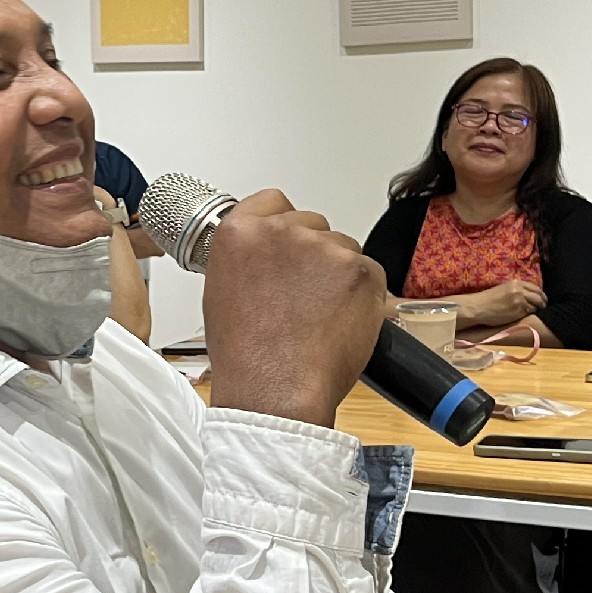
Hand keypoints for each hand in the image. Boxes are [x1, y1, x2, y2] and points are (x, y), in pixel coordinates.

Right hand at [204, 190, 389, 428]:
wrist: (275, 391)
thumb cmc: (246, 355)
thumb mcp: (221, 293)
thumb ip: (247, 259)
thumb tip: (265, 256)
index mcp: (241, 233)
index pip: (272, 201)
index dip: (283, 224)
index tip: (287, 245)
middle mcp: (281, 230)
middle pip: (312, 224)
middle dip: (313, 254)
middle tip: (304, 296)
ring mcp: (324, 247)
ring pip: (343, 248)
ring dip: (338, 275)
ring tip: (320, 317)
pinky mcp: (360, 269)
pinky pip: (370, 273)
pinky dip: (363, 295)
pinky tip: (340, 322)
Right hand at [458, 280, 546, 328]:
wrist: (477, 307)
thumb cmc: (488, 299)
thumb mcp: (503, 289)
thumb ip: (516, 290)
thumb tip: (528, 295)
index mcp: (516, 283)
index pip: (535, 288)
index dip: (541, 294)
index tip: (542, 299)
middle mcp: (519, 290)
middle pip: (539, 296)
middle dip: (543, 302)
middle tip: (543, 307)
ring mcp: (520, 300)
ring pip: (536, 305)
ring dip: (537, 309)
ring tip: (534, 312)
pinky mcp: (518, 311)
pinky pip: (529, 312)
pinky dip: (529, 314)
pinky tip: (525, 315)